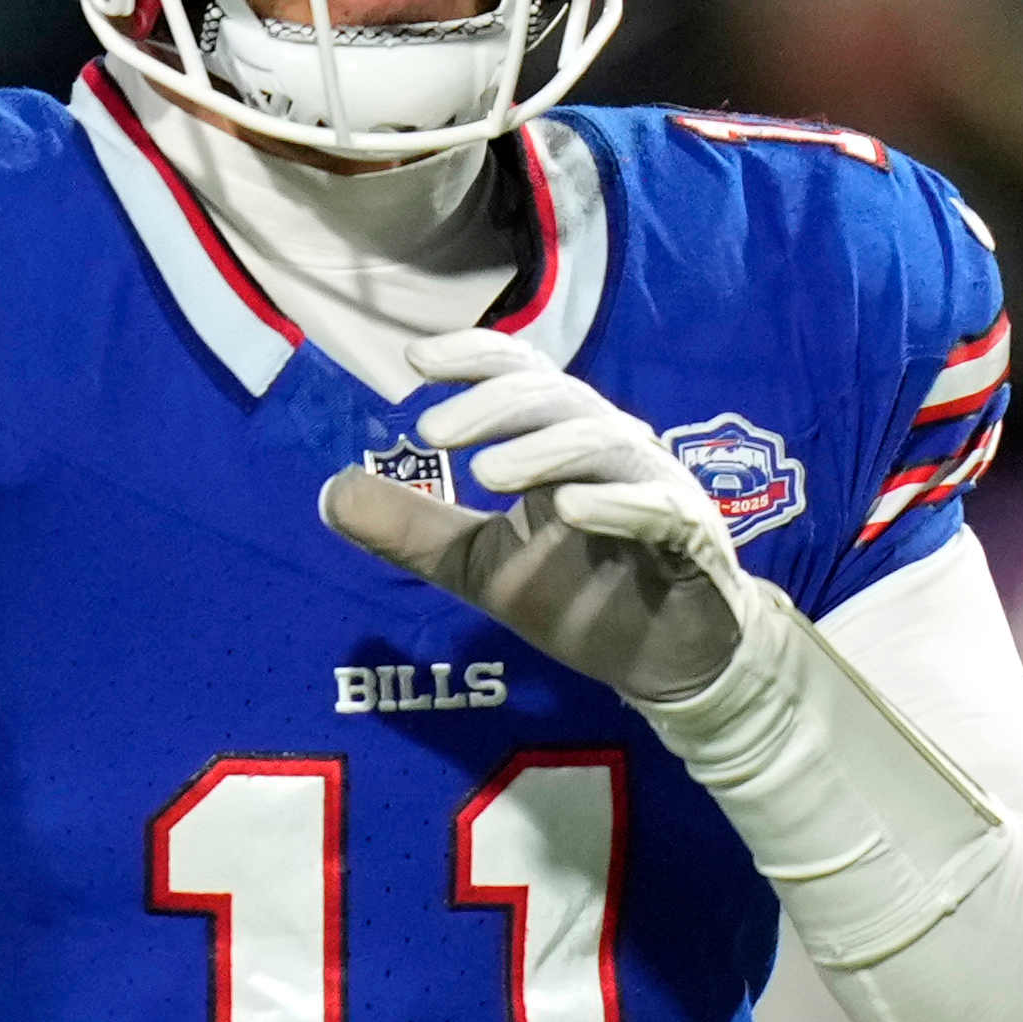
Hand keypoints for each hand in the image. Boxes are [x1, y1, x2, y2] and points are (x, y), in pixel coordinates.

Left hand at [319, 330, 761, 713]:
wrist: (665, 663)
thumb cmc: (581, 598)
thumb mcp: (479, 566)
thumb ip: (413, 530)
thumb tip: (330, 492)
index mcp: (564, 442)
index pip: (523, 377)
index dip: (475, 358)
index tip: (414, 361)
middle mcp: (614, 449)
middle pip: (558, 400)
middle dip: (494, 406)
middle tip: (432, 431)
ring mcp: (658, 489)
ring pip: (605, 443)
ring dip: (544, 451)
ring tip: (484, 475)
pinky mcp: (692, 540)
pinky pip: (657, 509)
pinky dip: (616, 503)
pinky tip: (569, 510)